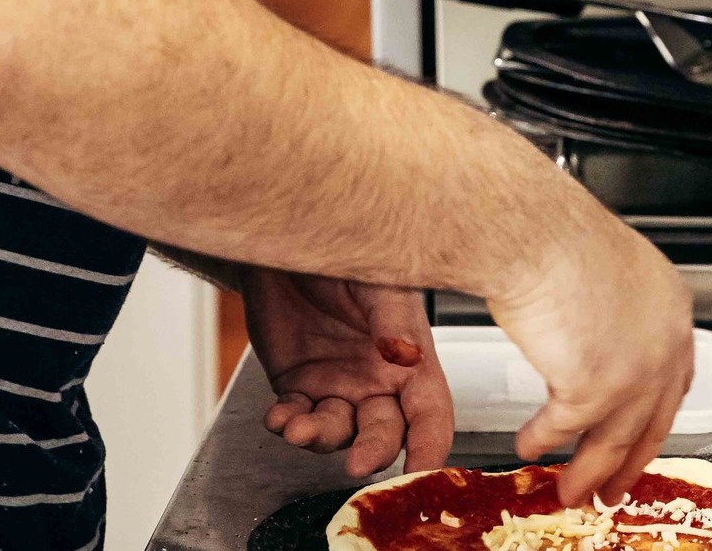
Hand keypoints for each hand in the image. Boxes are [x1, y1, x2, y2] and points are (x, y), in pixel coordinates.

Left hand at [241, 269, 452, 477]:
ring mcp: (336, 385)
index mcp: (407, 357)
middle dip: (373, 452)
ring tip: (299, 428)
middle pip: (384, 434)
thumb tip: (405, 356)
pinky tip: (280, 417)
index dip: (432, 447)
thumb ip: (391, 320)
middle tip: (357, 462)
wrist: (289, 238)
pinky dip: (287, 424)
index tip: (424, 473)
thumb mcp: (377, 281)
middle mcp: (375, 380)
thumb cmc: (344, 248)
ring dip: (320, 439)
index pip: (430, 413)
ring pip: (337, 432)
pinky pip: (296, 417)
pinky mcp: (297, 384)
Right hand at [490, 205, 694, 509]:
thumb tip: (588, 336)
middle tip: (612, 488)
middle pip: (649, 421)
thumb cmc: (553, 229)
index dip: (653, 417)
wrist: (531, 229)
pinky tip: (528, 445)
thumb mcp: (602, 267)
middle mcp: (664, 344)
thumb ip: (610, 310)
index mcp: (670, 308)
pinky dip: (541, 440)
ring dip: (586, 471)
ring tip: (569, 490)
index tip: (640, 440)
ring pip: (612, 440)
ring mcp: (634, 372)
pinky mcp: (594, 390)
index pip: (673, 381)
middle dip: (626, 463)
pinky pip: (562, 428)